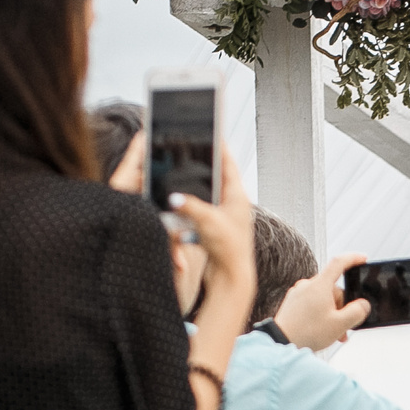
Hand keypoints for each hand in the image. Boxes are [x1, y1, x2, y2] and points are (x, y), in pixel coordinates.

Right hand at [168, 154, 254, 321]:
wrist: (231, 278)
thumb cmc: (228, 250)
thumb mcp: (207, 222)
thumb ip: (189, 206)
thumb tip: (173, 198)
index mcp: (237, 196)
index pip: (227, 163)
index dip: (218, 147)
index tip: (211, 131)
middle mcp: (233, 204)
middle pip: (216, 176)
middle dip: (203, 163)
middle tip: (192, 148)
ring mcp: (225, 216)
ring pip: (208, 193)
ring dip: (196, 184)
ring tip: (184, 169)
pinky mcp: (216, 227)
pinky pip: (201, 208)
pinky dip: (191, 203)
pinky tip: (180, 199)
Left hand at [274, 253, 373, 350]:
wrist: (281, 343)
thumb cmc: (308, 333)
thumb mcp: (340, 324)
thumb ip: (356, 312)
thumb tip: (363, 305)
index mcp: (320, 285)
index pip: (339, 263)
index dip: (353, 259)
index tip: (363, 259)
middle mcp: (307, 285)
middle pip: (333, 288)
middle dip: (343, 306)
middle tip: (345, 325)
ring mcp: (298, 293)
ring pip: (323, 298)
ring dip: (332, 313)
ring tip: (334, 332)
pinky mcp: (292, 302)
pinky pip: (312, 303)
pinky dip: (320, 314)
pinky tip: (321, 329)